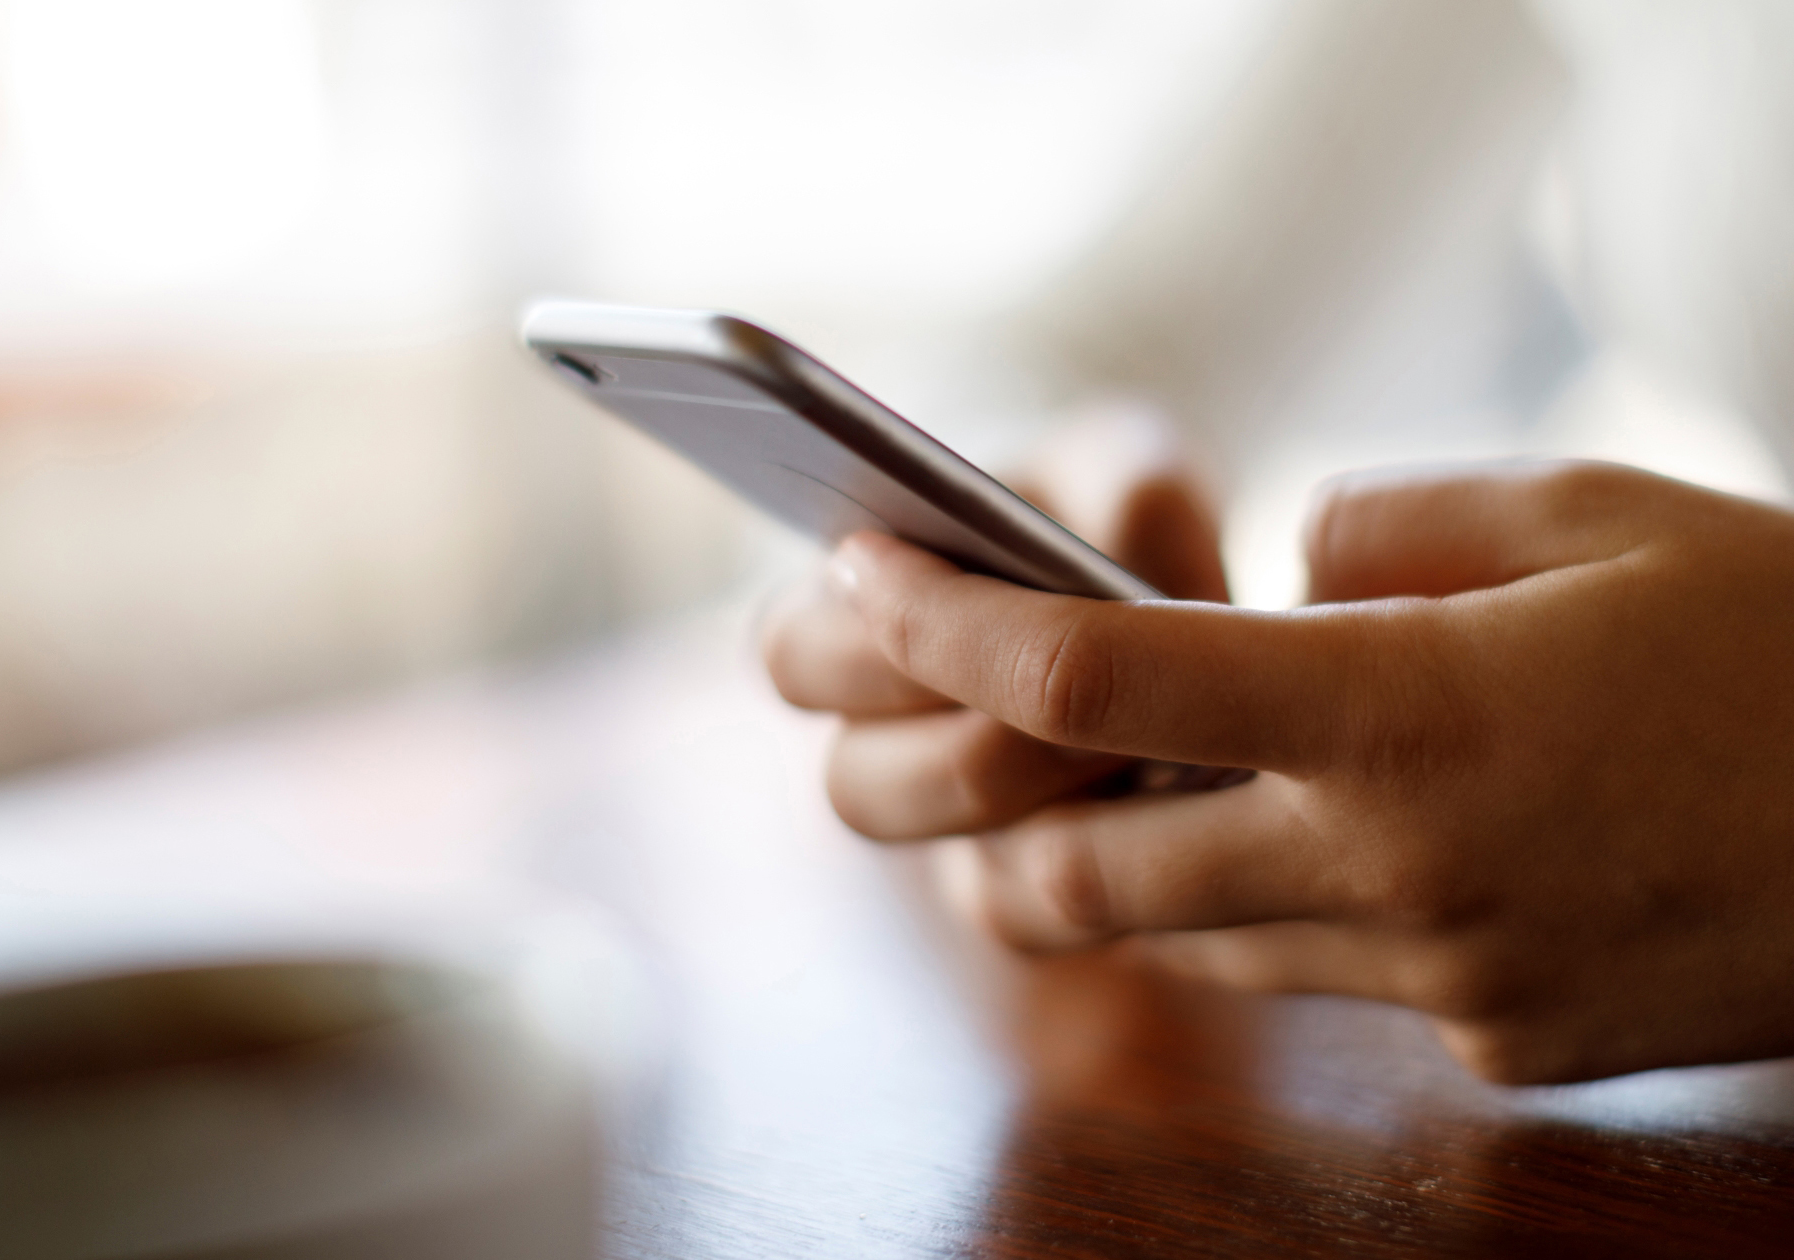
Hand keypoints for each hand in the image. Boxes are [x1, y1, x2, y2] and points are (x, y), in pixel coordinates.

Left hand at [770, 445, 1793, 1083]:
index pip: (1089, 679)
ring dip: (1132, 873)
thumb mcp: (1585, 510)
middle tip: (960, 760)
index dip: (946, 625)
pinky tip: (1364, 846)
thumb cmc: (1782, 633)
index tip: (866, 573)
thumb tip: (1272, 572)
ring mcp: (1442, 979)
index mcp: (1397, 708)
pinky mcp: (1499, 1045)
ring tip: (1147, 788)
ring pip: (1192, 943)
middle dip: (979, 827)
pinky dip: (1297, 914)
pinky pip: (1335, 979)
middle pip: (1079, 875)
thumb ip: (1382, 531)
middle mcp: (1391, 865)